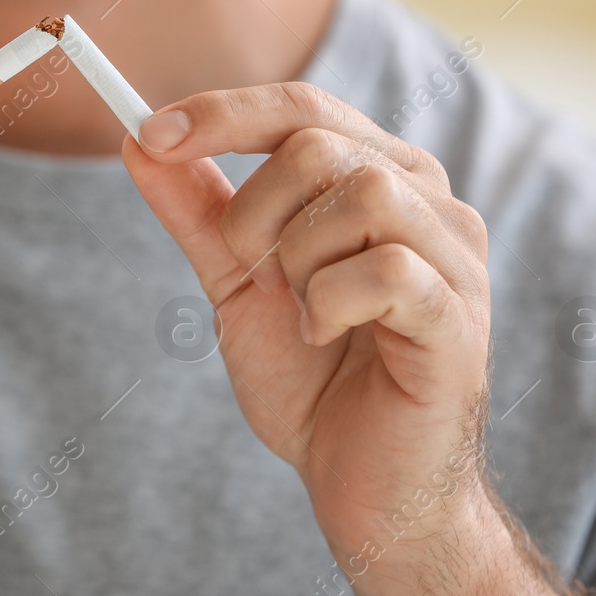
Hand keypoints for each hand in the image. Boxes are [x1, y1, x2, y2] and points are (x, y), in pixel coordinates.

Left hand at [124, 82, 491, 557]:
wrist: (366, 487)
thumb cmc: (313, 380)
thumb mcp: (236, 283)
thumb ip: (197, 212)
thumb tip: (137, 139)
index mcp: (380, 177)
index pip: (301, 108)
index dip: (221, 113)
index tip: (149, 134)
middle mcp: (428, 200)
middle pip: (319, 141)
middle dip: (255, 211)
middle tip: (254, 274)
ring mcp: (455, 256)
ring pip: (360, 192)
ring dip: (300, 261)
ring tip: (306, 315)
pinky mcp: (458, 315)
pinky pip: (384, 270)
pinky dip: (330, 304)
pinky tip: (328, 338)